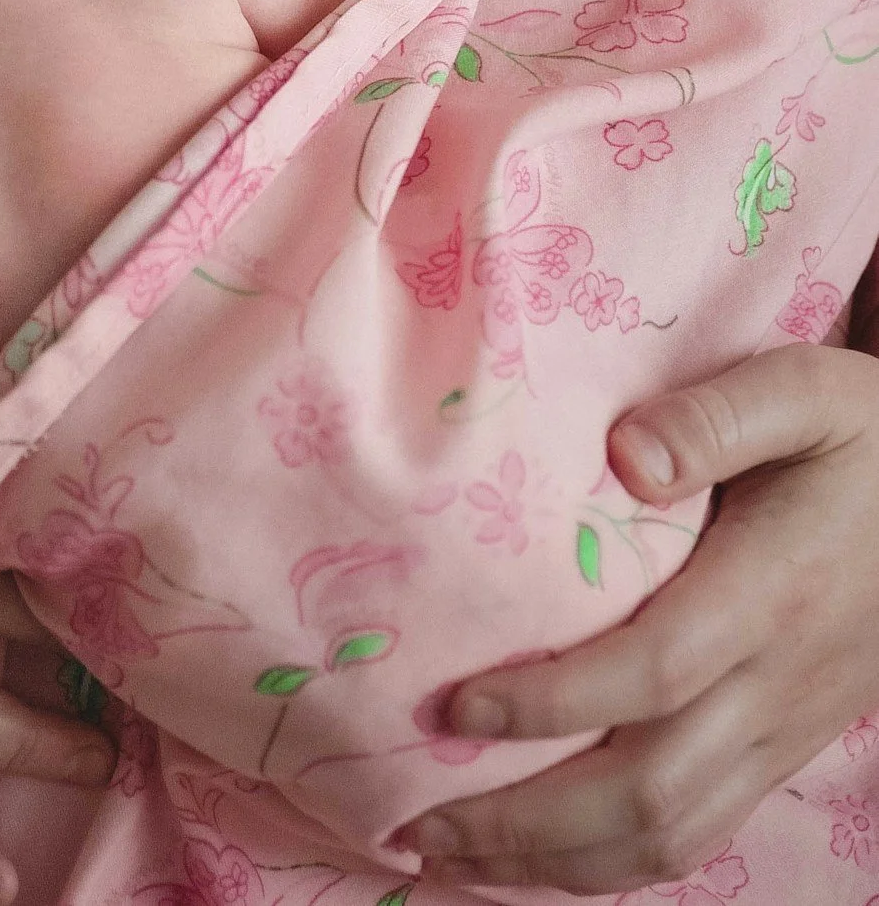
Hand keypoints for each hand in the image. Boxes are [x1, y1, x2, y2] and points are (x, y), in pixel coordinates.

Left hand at [392, 344, 878, 892]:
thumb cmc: (860, 437)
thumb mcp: (803, 392)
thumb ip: (716, 418)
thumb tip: (626, 455)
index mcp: (770, 595)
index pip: (651, 673)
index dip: (551, 701)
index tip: (456, 703)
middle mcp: (774, 685)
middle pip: (648, 790)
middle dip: (525, 820)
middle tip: (417, 818)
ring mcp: (779, 732)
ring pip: (668, 834)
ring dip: (553, 861)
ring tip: (447, 854)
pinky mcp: (778, 750)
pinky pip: (696, 833)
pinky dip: (608, 864)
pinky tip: (534, 855)